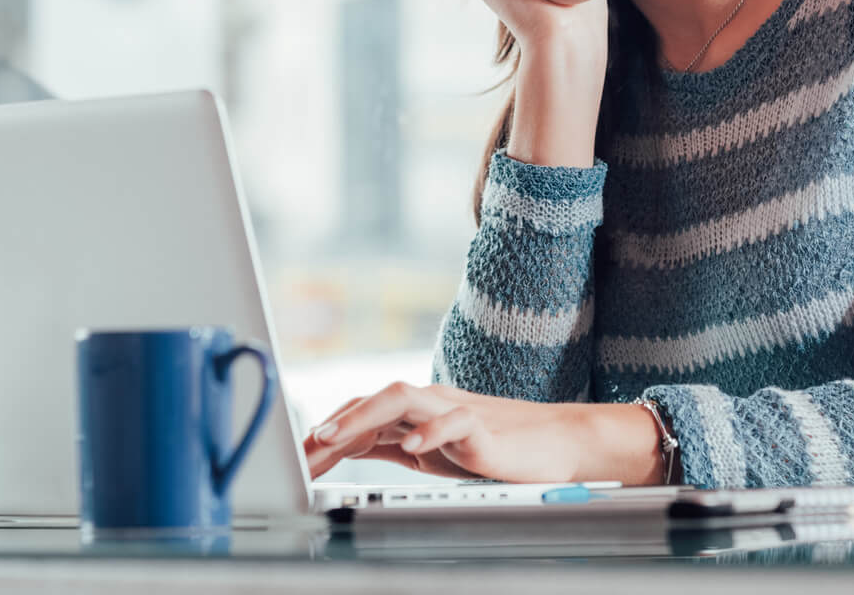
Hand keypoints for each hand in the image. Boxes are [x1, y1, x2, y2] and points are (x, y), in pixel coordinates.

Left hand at [299, 382, 664, 485]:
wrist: (557, 443)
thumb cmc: (495, 447)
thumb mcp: (433, 449)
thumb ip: (394, 444)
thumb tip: (350, 448)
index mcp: (416, 410)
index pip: (363, 412)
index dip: (328, 429)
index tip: (297, 456)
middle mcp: (430, 402)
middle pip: (374, 399)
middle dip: (335, 422)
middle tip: (304, 448)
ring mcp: (456, 409)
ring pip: (402, 397)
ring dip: (364, 417)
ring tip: (334, 438)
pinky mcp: (483, 425)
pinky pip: (454, 421)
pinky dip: (431, 432)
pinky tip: (413, 447)